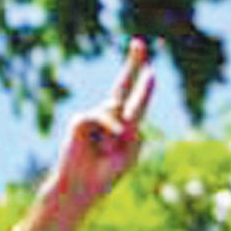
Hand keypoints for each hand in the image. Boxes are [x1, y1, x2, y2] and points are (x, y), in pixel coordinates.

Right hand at [20, 39, 156, 230]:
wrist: (81, 187)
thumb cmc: (106, 174)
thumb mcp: (129, 153)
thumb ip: (130, 129)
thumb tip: (118, 108)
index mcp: (125, 124)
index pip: (135, 98)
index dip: (142, 82)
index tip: (150, 67)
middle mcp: (110, 116)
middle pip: (123, 84)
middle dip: (133, 63)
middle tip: (140, 42)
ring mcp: (94, 117)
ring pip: (114, 111)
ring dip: (115, 136)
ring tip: (105, 153)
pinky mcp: (80, 121)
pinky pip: (101, 118)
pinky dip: (106, 133)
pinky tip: (98, 149)